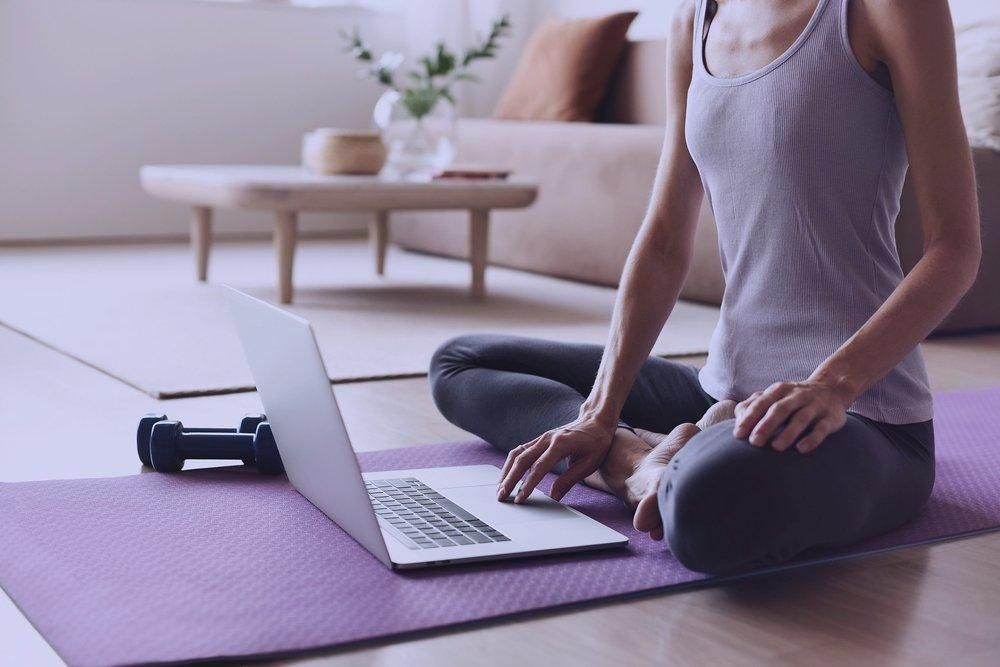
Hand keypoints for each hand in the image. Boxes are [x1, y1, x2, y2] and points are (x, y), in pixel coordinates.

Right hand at [497, 417, 614, 503]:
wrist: (596, 422)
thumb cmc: (596, 443)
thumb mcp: (588, 464)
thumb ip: (569, 480)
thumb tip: (553, 497)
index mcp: (560, 445)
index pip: (539, 467)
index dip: (528, 484)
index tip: (520, 499)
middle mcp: (547, 439)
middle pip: (522, 460)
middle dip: (510, 480)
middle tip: (501, 497)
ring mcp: (542, 438)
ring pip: (517, 453)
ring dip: (507, 471)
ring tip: (500, 488)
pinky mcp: (539, 439)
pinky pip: (520, 450)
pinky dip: (511, 463)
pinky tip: (507, 475)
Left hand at [733, 380, 850, 452]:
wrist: (831, 389)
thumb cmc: (792, 399)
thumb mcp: (773, 396)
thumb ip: (753, 405)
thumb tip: (737, 419)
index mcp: (779, 390)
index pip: (762, 403)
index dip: (749, 418)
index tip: (738, 434)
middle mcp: (797, 395)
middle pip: (780, 409)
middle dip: (766, 425)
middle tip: (754, 442)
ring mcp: (815, 405)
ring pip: (801, 418)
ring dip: (788, 433)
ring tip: (776, 447)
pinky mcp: (831, 417)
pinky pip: (822, 428)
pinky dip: (812, 438)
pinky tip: (801, 449)